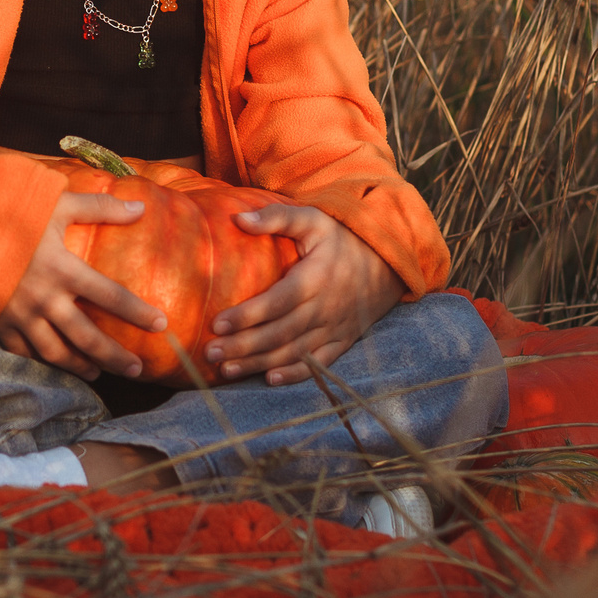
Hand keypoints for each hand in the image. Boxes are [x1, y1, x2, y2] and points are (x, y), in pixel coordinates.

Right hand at [0, 191, 164, 380]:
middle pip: (87, 337)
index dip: (138, 313)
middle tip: (136, 369)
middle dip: (115, 356)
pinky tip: (55, 366)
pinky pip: (23, 353)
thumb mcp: (56, 202)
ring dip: (81, 366)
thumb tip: (140, 207)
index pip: (111, 296)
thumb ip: (99, 208)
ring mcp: (19, 315)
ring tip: (98, 373)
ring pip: (56, 353)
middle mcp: (44, 299)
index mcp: (63, 269)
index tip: (161, 324)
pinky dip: (41, 363)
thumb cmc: (9, 210)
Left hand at [204, 204, 404, 385]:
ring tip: (226, 369)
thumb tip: (238, 218)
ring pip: (293, 352)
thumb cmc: (341, 239)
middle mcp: (325, 308)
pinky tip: (270, 379)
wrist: (387, 262)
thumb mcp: (313, 219)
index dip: (246, 315)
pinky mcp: (342, 342)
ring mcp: (335, 328)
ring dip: (259, 363)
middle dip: (243, 346)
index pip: (276, 302)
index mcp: (316, 278)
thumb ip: (276, 218)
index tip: (216, 323)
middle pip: (279, 333)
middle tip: (210, 353)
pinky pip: (318, 364)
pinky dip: (295, 374)